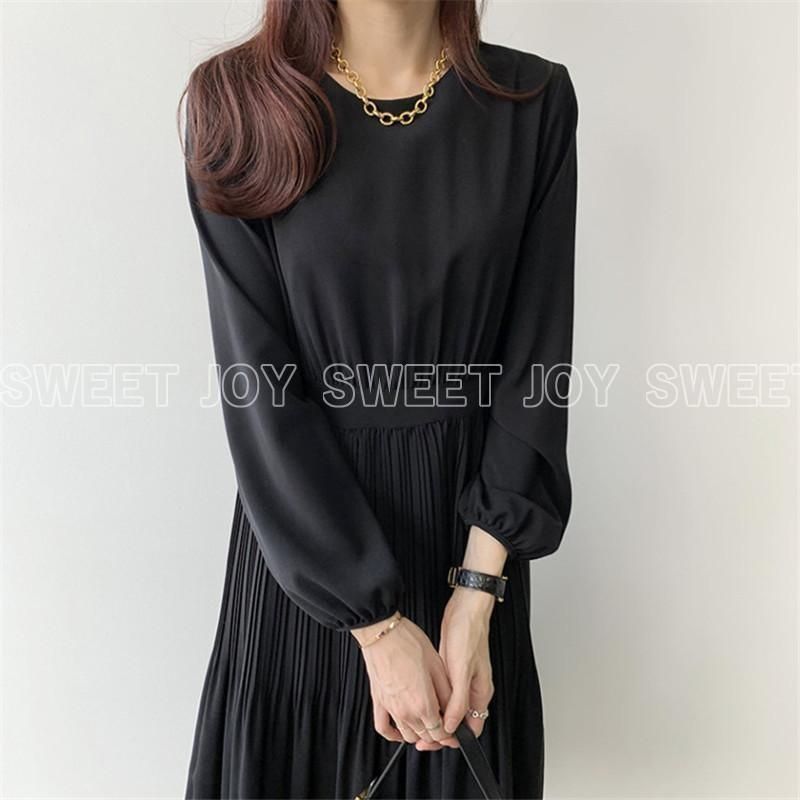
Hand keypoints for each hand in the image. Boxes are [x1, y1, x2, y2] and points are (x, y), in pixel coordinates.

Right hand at [353, 615, 458, 749]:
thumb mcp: (437, 664)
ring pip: (408, 736)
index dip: (450, 733)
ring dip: (419, 733)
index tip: (453, 727)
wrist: (382, 633)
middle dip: (436, 733)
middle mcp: (406, 711)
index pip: (440, 732)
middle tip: (442, 721)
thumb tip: (453, 707)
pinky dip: (394, 734)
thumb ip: (446, 692)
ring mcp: (391, 709)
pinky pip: (384, 729)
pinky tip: (400, 730)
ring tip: (426, 721)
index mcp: (423, 703)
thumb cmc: (407, 642)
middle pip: (425, 736)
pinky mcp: (378, 702)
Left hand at [438, 586, 494, 737]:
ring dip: (437, 714)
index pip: (471, 728)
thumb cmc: (469, 634)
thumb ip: (459, 701)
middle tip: (423, 733)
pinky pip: (445, 691)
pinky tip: (425, 697)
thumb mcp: (462, 670)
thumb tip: (452, 726)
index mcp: (481, 692)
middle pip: (460, 720)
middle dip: (441, 729)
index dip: (454, 739)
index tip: (435, 741)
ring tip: (421, 717)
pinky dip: (436, 698)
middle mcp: (474, 688)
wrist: (465, 608)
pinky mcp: (454, 668)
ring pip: (451, 706)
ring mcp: (464, 678)